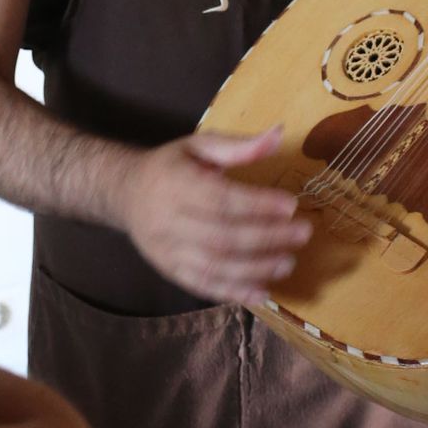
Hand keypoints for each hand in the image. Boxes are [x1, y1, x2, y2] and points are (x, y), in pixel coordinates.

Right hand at [122, 125, 310, 303]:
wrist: (125, 193)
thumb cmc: (170, 167)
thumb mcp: (199, 145)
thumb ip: (238, 145)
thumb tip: (279, 134)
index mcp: (176, 183)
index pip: (220, 199)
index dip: (257, 204)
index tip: (291, 205)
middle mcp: (169, 220)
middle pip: (221, 236)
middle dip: (266, 238)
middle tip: (302, 233)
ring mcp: (167, 250)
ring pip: (214, 266)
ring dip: (255, 269)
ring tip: (288, 263)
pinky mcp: (170, 271)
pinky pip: (203, 286)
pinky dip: (234, 292)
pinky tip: (262, 293)